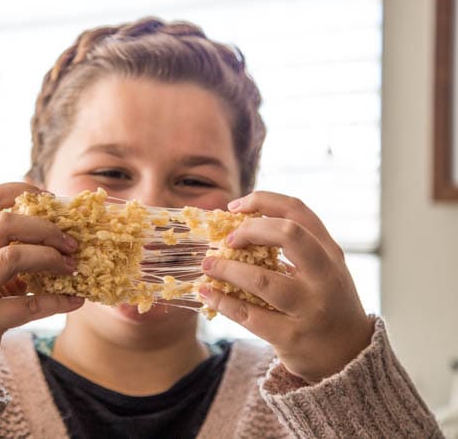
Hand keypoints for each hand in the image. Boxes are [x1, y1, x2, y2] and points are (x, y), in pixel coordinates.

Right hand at [0, 183, 83, 382]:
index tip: (50, 200)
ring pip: (12, 258)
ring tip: (72, 267)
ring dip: (50, 258)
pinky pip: (27, 305)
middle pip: (5, 223)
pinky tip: (75, 300)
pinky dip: (58, 301)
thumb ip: (0, 248)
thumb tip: (54, 229)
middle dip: (45, 228)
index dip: (22, 190)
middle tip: (71, 242)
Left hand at [199, 191, 373, 383]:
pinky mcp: (292, 337)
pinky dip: (223, 301)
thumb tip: (238, 226)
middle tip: (227, 240)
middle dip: (250, 230)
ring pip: (262, 279)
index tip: (235, 206)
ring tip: (208, 265)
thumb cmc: (327, 304)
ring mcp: (310, 308)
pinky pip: (249, 315)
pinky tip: (208, 293)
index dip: (263, 201)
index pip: (298, 211)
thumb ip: (294, 248)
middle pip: (289, 234)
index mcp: (330, 253)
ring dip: (228, 269)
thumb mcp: (323, 270)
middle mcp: (325, 277)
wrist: (350, 357)